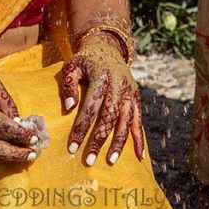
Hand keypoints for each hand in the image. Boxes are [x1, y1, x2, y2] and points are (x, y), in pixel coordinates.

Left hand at [60, 30, 143, 164]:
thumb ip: (68, 84)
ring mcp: (130, 90)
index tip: (72, 147)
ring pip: (126, 120)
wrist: (107, 48)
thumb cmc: (85, 62)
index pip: (91, 106)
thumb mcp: (72, 66)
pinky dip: (140, 139)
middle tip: (89, 161)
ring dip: (119, 143)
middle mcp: (118, 84)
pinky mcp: (136, 95)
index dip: (81, 128)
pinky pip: (139, 120)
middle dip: (99, 140)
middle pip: (109, 116)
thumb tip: (70, 107)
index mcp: (101, 76)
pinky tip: (139, 156)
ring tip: (110, 161)